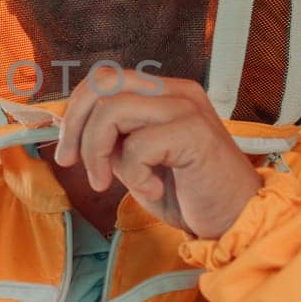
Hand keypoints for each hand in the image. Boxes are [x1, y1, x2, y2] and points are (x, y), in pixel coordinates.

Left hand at [54, 68, 262, 238]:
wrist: (234, 222)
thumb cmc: (189, 196)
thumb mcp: (138, 162)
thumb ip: (113, 141)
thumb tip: (71, 131)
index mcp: (165, 93)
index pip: (106, 79)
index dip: (75, 110)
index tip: (66, 150)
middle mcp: (177, 92)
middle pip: (104, 82)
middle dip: (76, 124)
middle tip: (70, 162)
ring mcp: (187, 109)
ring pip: (112, 110)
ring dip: (97, 153)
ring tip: (108, 183)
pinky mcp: (194, 132)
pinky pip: (137, 146)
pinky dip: (133, 176)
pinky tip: (154, 189)